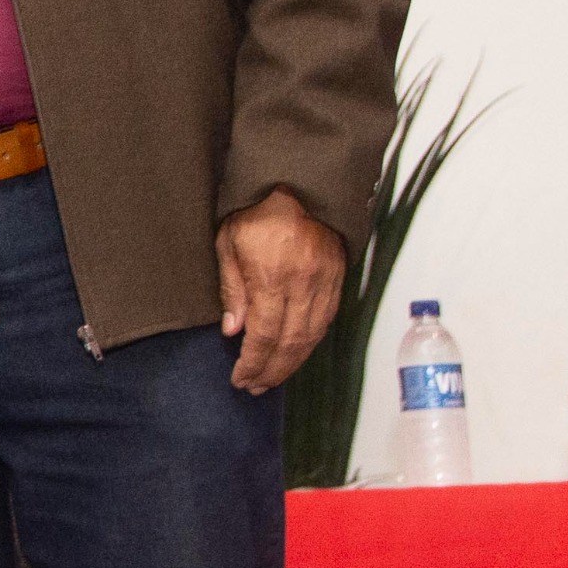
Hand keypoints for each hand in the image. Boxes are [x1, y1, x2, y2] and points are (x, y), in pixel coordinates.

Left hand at [216, 188, 345, 394]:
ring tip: (273, 377)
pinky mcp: (339, 276)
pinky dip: (312, 341)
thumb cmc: (256, 208)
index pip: (265, 335)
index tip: (241, 379)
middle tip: (256, 386)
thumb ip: (232, 288)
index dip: (253, 362)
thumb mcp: (228, 242)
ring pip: (313, 335)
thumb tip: (234, 331)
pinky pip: (328, 318)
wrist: (300, 180)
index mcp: (272, 276)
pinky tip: (298, 352)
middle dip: (273, 370)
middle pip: (291, 342)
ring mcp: (325, 280)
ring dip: (293, 362)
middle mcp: (303, 283)